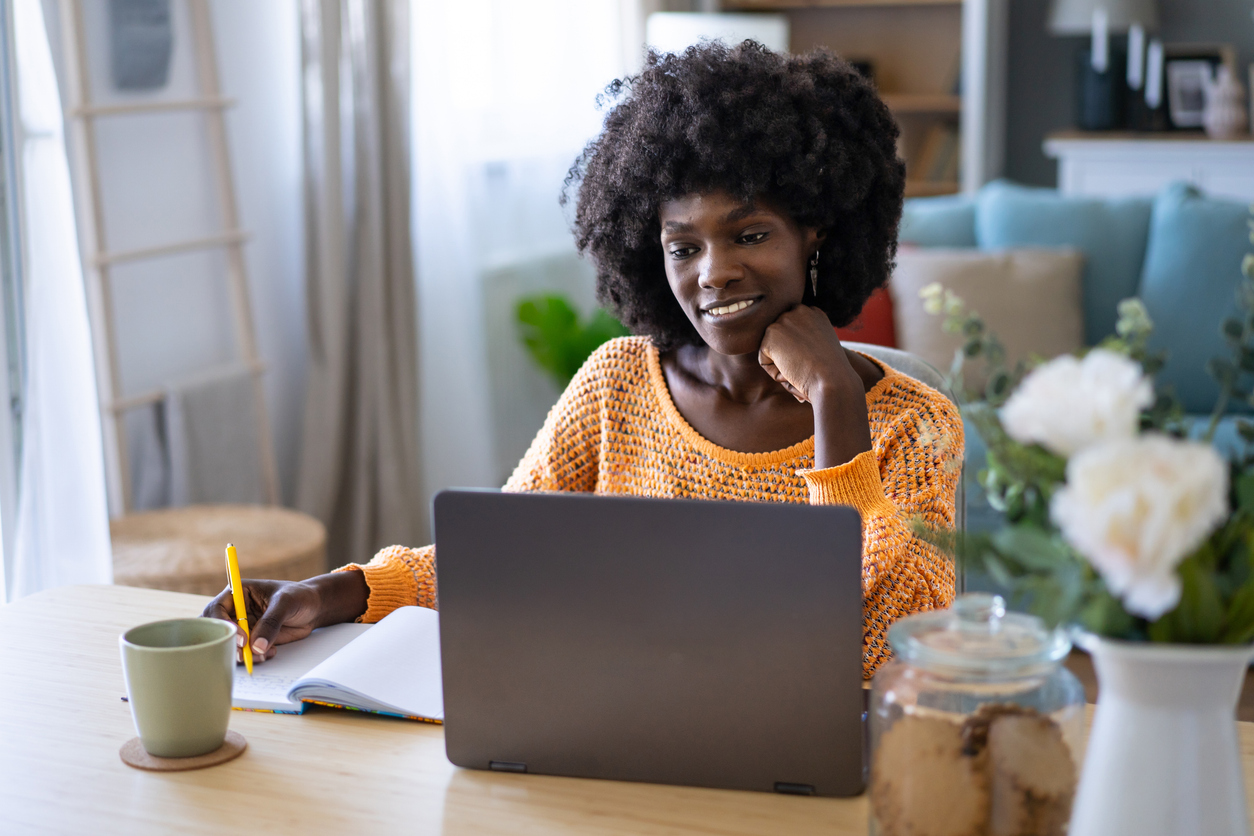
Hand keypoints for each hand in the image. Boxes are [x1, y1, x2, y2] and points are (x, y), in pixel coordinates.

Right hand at [201, 571, 368, 662]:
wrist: (313, 608)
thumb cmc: (299, 596)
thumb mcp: (286, 603)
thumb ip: (271, 622)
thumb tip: (256, 646)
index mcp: (238, 592)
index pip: (216, 609)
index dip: (224, 625)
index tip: (243, 639)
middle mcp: (235, 610)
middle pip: (216, 630)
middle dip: (228, 643)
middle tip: (246, 652)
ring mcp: (241, 626)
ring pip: (228, 645)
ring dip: (242, 654)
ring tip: (264, 653)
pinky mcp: (251, 640)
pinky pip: (243, 653)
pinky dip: (253, 657)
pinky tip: (271, 652)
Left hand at [759, 305, 872, 468]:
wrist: (837, 387)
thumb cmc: (835, 383)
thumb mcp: (821, 357)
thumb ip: (807, 348)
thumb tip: (796, 361)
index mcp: (815, 313)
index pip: (788, 337)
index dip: (797, 359)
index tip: (815, 368)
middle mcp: (801, 310)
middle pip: (775, 343)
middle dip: (786, 363)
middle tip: (810, 373)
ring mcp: (786, 320)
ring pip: (768, 351)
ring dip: (780, 369)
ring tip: (803, 373)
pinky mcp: (773, 335)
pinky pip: (762, 360)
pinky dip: (774, 373)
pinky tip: (795, 373)